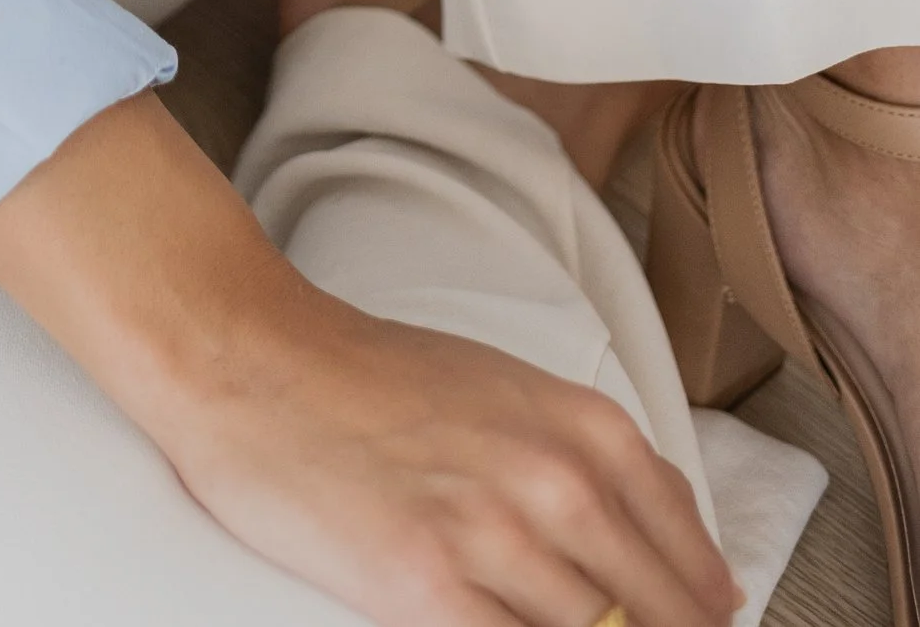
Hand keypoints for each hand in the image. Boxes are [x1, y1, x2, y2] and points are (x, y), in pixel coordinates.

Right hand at [0, 94, 737, 626]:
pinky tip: (501, 623)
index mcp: (587, 429)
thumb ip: (600, 471)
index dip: (702, 615)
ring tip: (539, 614)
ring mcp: (496, 537)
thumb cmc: (374, 376)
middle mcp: (558, 481)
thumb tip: (687, 571)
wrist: (256, 359)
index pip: (694, 565)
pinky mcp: (430, 588)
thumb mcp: (512, 393)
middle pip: (657, 617)